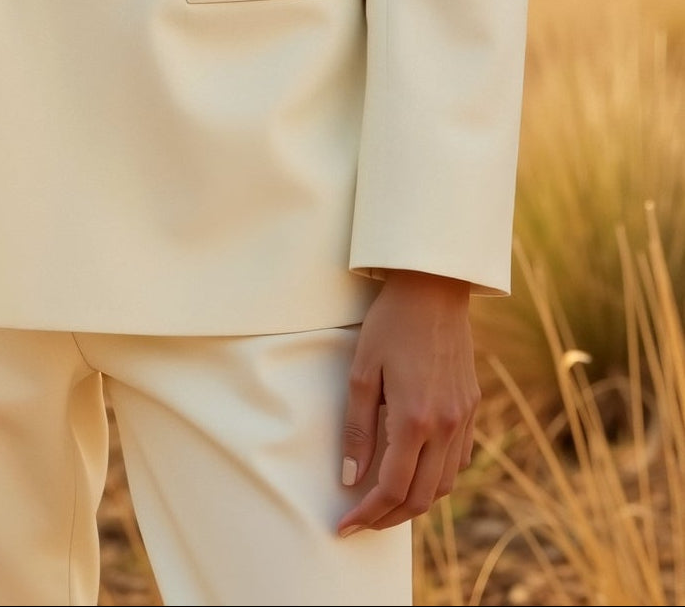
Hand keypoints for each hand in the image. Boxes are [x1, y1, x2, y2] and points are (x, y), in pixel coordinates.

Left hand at [337, 270, 477, 535]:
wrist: (433, 289)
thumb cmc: (390, 325)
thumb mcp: (362, 373)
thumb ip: (357, 429)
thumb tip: (350, 478)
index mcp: (415, 419)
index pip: (392, 488)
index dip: (367, 514)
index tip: (344, 526)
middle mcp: (446, 426)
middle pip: (421, 497)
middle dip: (389, 517)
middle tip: (361, 522)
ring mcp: (464, 418)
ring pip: (444, 483)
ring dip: (415, 501)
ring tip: (385, 503)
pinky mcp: (472, 407)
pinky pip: (459, 460)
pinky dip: (437, 477)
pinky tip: (416, 471)